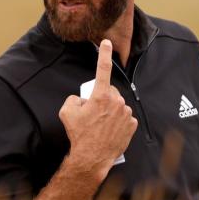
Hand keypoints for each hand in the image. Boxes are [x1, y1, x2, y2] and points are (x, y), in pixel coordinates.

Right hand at [58, 39, 137, 179]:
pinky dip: (118, 121)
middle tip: (93, 113)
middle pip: (110, 92)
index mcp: (100, 96)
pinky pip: (125, 117)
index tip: (106, 42)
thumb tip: (81, 99)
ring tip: (101, 125)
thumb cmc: (79, 134)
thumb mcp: (66, 112)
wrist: (92, 157)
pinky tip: (110, 130)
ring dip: (111, 110)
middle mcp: (116, 102)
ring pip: (118, 105)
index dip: (104, 54)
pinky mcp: (132, 125)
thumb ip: (73, 99)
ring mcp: (126, 113)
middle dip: (102, 98)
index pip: (102, 69)